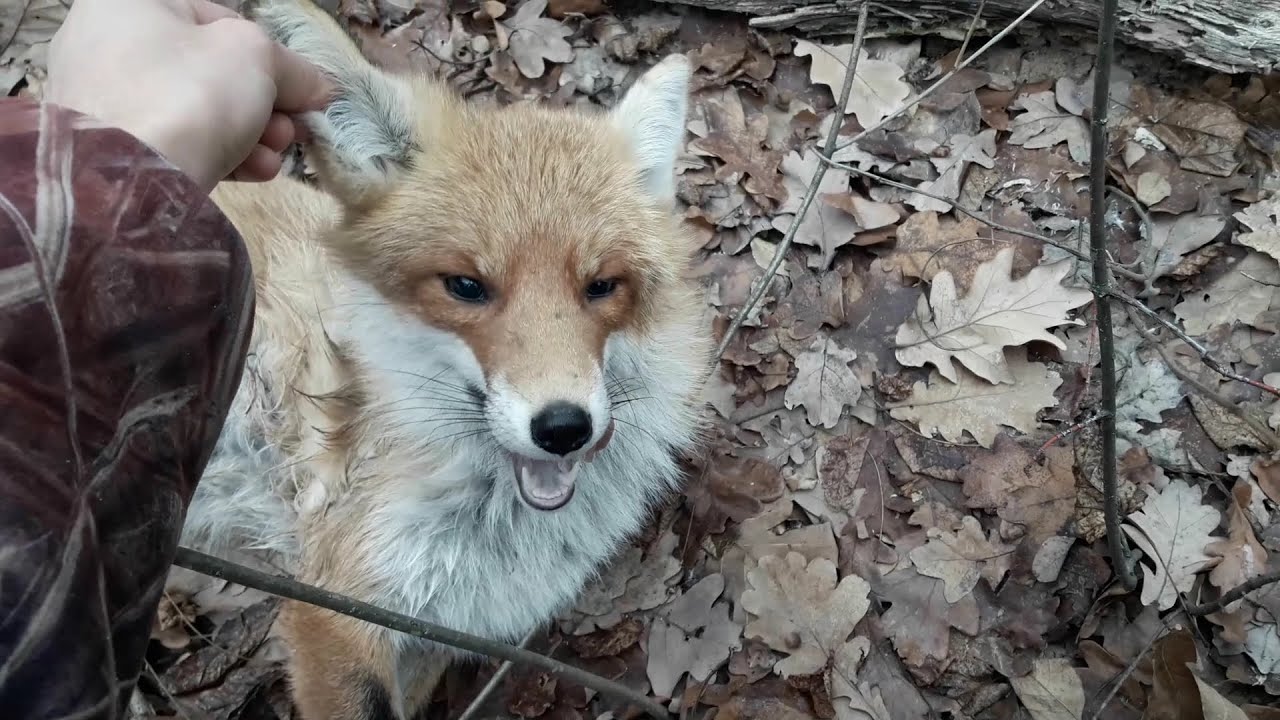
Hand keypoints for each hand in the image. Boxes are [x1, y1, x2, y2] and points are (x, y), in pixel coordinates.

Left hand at [45, 0, 333, 191]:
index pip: (218, 21)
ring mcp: (104, 101)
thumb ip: (293, 68)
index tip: (303, 93)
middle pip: (211, 71)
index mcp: (132, 3)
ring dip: (251, 134)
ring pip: (198, 111)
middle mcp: (107, 44)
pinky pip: (178, 142)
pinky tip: (255, 171)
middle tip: (293, 129)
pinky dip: (220, 154)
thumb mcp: (257, 57)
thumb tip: (319, 88)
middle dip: (264, 104)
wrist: (132, 179)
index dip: (270, 57)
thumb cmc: (192, 92)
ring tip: (276, 155)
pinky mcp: (111, 152)